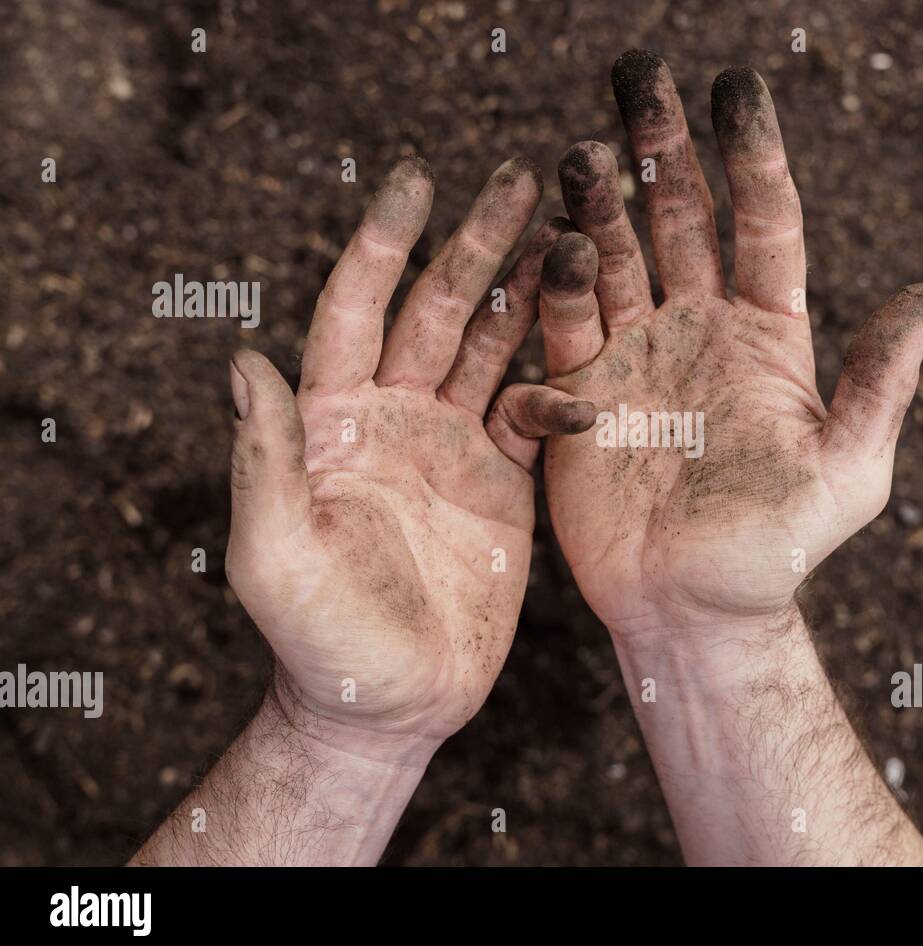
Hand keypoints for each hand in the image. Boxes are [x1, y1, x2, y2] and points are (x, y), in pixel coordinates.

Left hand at [226, 157, 592, 758]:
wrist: (392, 702)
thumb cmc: (321, 637)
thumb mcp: (277, 552)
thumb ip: (265, 458)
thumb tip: (242, 359)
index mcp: (333, 421)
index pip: (356, 310)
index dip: (384, 246)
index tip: (417, 183)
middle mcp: (393, 417)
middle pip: (437, 313)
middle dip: (475, 246)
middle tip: (520, 178)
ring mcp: (451, 446)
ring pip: (493, 349)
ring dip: (527, 295)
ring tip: (569, 236)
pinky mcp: (501, 481)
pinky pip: (536, 418)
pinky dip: (562, 394)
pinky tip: (592, 380)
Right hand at [543, 51, 922, 643]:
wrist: (693, 610)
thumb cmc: (779, 550)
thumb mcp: (849, 470)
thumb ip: (878, 384)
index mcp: (767, 335)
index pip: (761, 224)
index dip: (750, 154)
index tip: (737, 84)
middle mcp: (697, 329)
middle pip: (677, 217)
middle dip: (659, 144)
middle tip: (638, 68)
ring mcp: (634, 356)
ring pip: (612, 257)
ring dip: (596, 203)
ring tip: (582, 153)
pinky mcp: (577, 394)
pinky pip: (559, 327)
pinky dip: (554, 289)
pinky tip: (554, 248)